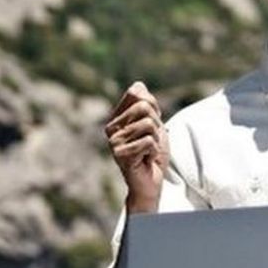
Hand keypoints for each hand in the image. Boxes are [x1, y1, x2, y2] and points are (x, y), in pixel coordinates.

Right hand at [105, 82, 168, 213]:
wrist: (151, 182)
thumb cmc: (152, 154)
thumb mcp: (154, 124)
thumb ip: (147, 104)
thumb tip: (138, 85)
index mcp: (117, 117)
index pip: (137, 93)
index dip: (153, 108)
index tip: (152, 125)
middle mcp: (111, 128)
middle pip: (144, 107)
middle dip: (156, 125)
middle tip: (151, 141)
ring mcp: (114, 141)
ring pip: (148, 124)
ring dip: (156, 140)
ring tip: (148, 152)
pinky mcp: (120, 154)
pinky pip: (148, 141)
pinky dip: (154, 151)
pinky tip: (146, 160)